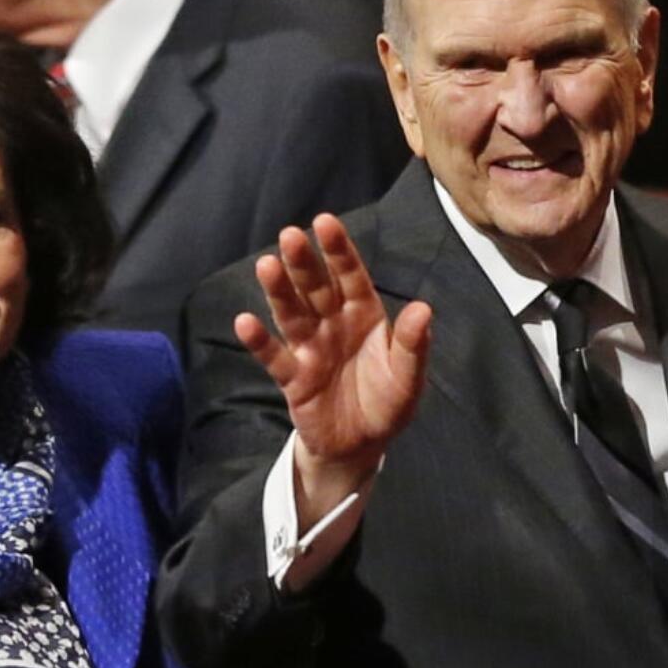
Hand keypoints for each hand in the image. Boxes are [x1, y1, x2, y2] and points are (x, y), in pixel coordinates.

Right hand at [236, 214, 430, 528]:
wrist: (360, 445)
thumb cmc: (387, 403)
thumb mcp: (408, 377)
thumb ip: (412, 344)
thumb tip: (423, 308)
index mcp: (363, 316)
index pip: (350, 277)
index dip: (338, 251)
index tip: (324, 222)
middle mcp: (333, 324)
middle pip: (315, 288)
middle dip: (304, 262)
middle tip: (289, 235)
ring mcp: (310, 348)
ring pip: (291, 313)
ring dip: (278, 290)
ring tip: (266, 265)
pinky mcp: (292, 376)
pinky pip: (274, 356)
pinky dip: (260, 341)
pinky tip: (244, 322)